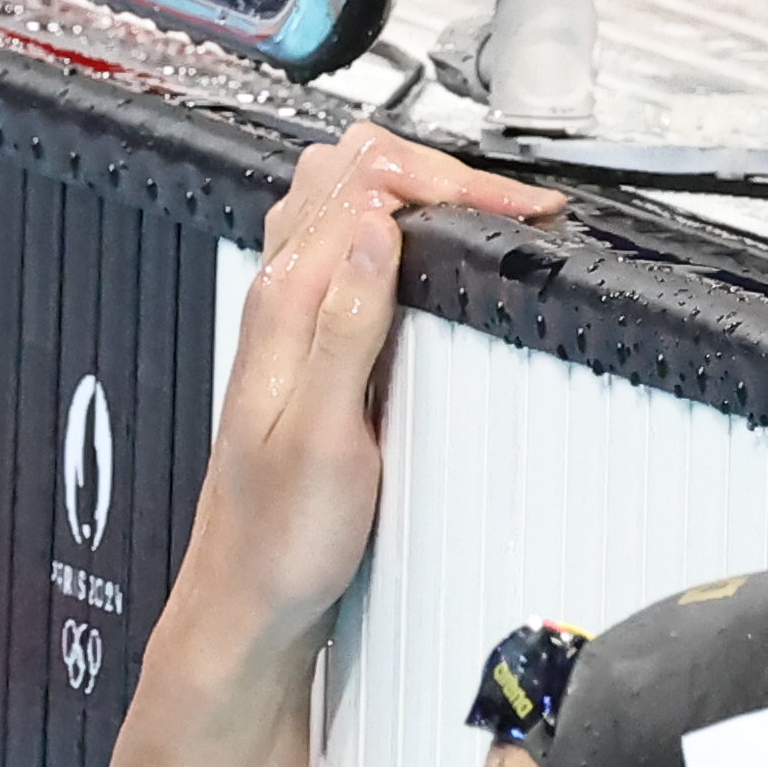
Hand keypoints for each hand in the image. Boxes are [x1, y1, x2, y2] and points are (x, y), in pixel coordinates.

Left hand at [178, 125, 562, 661]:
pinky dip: (400, 234)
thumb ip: (347, 321)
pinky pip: (347, 251)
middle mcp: (278, 298)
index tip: (518, 213)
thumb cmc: (280, 536)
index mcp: (283, 304)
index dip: (450, 180)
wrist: (249, 595)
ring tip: (486, 222)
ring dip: (418, 193)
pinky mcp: (307, 343)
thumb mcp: (325, 432)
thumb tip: (375, 226)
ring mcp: (289, 316)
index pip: (364, 181)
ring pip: (346, 202)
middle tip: (511, 211)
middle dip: (440, 172)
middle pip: (352, 170)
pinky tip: (434, 262)